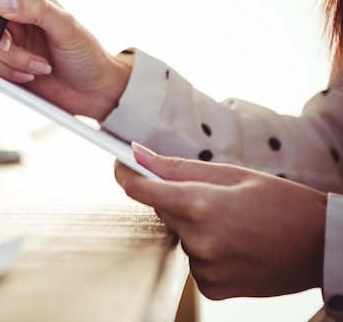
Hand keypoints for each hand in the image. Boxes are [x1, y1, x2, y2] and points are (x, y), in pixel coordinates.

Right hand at [0, 0, 131, 121]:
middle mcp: (15, 16)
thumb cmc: (86, 54)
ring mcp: (9, 41)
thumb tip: (2, 4)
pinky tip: (31, 75)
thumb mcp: (67, 26)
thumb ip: (36, 9)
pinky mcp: (6, 64)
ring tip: (41, 66)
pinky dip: (10, 73)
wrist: (92, 90)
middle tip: (10, 45)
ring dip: (12, 60)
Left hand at [114, 143, 327, 299]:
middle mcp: (197, 239)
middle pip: (162, 210)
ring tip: (232, 223)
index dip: (126, 174)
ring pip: (179, 235)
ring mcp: (204, 267)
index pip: (141, 189)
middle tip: (211, 197)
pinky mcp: (211, 287)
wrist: (321, 248)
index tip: (120, 166)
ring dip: (194, 225)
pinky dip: (205, 249)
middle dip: (176, 198)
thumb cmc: (282, 203)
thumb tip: (137, 155)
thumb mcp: (232, 174)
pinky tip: (233, 245)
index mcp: (200, 204)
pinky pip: (193, 260)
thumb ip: (178, 167)